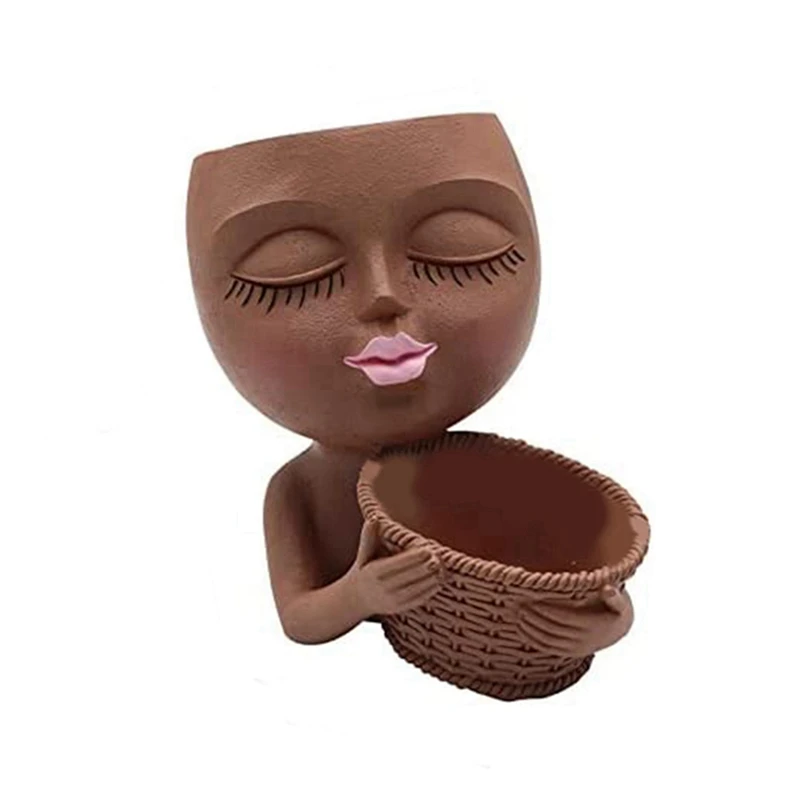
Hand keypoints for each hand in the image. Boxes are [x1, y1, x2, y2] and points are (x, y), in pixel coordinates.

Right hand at [348, 519, 443, 615]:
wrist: (356, 599)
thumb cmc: (364, 571)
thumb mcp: (364, 554)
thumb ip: (369, 536)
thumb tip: (373, 519)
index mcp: (374, 572)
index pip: (397, 564)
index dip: (413, 557)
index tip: (427, 549)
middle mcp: (383, 588)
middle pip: (409, 577)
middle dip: (425, 567)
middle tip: (439, 557)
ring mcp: (392, 600)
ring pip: (416, 590)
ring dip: (431, 578)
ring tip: (443, 567)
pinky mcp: (400, 608)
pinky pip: (418, 600)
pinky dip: (431, 590)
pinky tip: (440, 580)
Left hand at [517, 585, 633, 657]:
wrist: (616, 630)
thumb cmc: (612, 609)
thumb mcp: (619, 603)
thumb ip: (614, 597)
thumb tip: (607, 589)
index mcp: (591, 625)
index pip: (563, 618)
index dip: (546, 610)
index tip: (531, 601)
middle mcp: (582, 639)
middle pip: (553, 629)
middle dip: (534, 618)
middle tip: (518, 607)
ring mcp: (575, 648)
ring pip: (548, 640)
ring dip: (531, 630)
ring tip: (516, 617)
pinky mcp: (569, 652)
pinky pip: (548, 648)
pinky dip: (533, 640)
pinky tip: (521, 629)